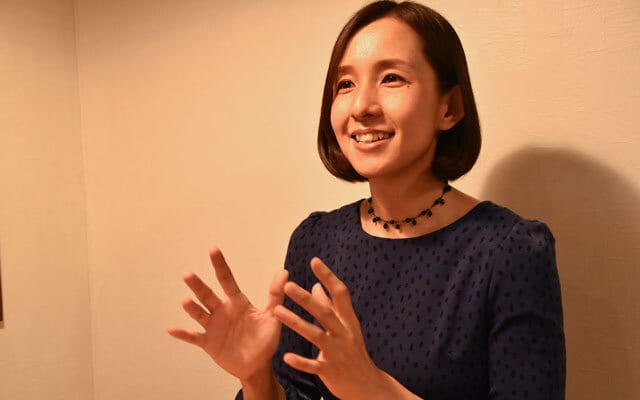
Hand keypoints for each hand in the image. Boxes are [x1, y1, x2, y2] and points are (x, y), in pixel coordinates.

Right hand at [168, 247, 288, 381]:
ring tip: (185, 300)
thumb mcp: (272, 316)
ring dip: (192, 307)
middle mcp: (222, 311)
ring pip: (199, 313)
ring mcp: (214, 326)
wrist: (258, 366)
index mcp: (237, 302)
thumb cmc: (265, 339)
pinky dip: (183, 334)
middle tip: (188, 274)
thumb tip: (284, 272)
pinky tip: (172, 329)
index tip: (213, 249)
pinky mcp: (209, 343)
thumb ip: (275, 295)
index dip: (220, 265)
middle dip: (198, 285)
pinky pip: (194, 336)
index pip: (227, 280)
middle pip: (207, 295)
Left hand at [273, 257, 386, 399]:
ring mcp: (338, 353)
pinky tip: (286, 357)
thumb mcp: (347, 327)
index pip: (340, 294)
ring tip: (277, 312)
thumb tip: (318, 284)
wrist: (368, 385)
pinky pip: (314, 366)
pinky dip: (301, 362)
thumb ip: (332, 306)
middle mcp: (345, 334)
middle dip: (306, 299)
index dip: (329, 276)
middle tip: (287, 285)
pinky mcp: (331, 371)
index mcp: (349, 320)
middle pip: (325, 313)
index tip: (314, 261)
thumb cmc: (354, 352)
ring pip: (316, 335)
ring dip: (296, 323)